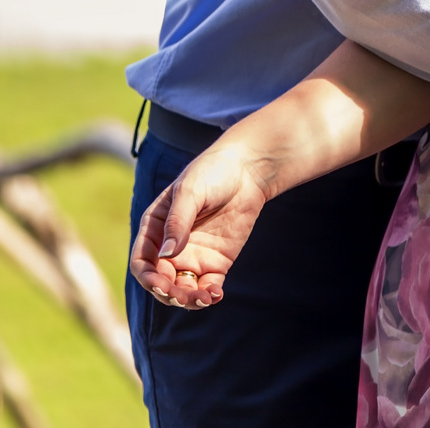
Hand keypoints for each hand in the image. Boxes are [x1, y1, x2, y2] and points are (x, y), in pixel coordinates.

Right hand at [130, 145, 269, 310]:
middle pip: (161, 282)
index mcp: (155, 228)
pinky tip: (216, 296)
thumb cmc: (212, 172)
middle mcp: (170, 247)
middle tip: (183, 297)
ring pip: (182, 290)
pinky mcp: (216, 262)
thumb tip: (165, 255)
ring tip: (204, 299)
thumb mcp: (190, 191)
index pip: (142, 262)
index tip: (160, 285)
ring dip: (188, 300)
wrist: (248, 169)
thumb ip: (177, 222)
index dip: (147, 278)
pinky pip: (207, 287)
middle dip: (169, 294)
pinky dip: (209, 296)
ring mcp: (193, 256)